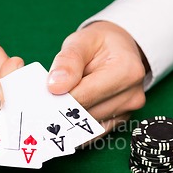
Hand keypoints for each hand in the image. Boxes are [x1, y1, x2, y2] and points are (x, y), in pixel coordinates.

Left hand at [47, 21, 147, 135]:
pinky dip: (77, 126)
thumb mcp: (81, 41)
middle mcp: (132, 95)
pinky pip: (93, 131)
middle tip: (40, 107)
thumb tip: (55, 86)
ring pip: (88, 126)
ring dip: (68, 120)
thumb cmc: (99, 43)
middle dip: (62, 110)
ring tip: (52, 109)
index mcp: (126, 71)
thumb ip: (68, 61)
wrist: (119, 49)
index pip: (84, 95)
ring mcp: (128, 111)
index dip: (59, 99)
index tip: (40, 99)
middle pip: (86, 113)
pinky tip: (64, 120)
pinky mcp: (121, 120)